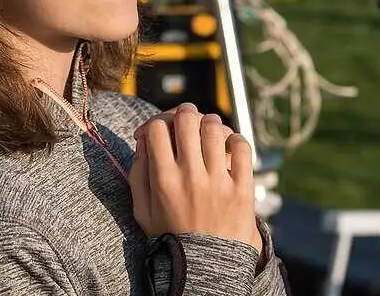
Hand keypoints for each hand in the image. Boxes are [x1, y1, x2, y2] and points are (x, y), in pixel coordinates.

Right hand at [130, 105, 262, 253]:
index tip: (160, 131)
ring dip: (209, 123)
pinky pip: (242, 148)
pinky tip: (228, 145)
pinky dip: (235, 139)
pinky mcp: (242, 189)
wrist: (205, 267)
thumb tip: (143, 141)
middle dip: (184, 113)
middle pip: (187, 120)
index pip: (156, 129)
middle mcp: (190, 177)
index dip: (155, 122)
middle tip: (186, 118)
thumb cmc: (171, 236)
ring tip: (208, 131)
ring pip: (214, 128)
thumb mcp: (143, 210)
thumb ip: (138, 174)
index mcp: (164, 181)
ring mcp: (219, 182)